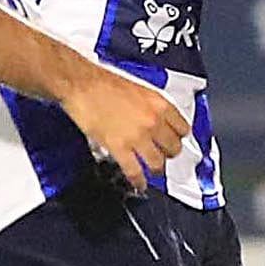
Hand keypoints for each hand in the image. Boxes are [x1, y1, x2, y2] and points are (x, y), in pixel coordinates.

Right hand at [60, 60, 187, 187]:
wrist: (81, 84)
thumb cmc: (102, 82)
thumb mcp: (137, 88)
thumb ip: (149, 106)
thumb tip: (151, 117)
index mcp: (158, 103)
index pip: (183, 128)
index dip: (179, 137)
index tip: (176, 140)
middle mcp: (152, 120)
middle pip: (174, 147)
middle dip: (169, 154)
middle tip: (164, 156)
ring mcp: (137, 136)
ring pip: (158, 163)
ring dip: (156, 169)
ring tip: (152, 172)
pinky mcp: (120, 147)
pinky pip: (135, 171)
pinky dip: (138, 181)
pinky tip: (139, 183)